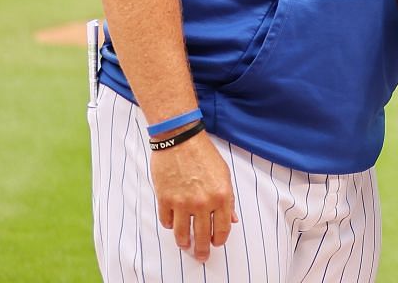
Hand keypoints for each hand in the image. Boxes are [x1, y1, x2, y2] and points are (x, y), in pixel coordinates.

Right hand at [150, 132, 236, 260]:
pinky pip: (167, 222)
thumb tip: (232, 219)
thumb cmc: (204, 155)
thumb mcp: (224, 175)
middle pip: (203, 236)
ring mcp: (183, 202)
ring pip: (182, 234)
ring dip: (184, 242)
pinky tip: (174, 224)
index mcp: (222, 195)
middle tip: (201, 256)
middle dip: (202, 249)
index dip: (220, 239)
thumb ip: (228, 199)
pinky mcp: (165, 199)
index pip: (223, 228)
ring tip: (185, 245)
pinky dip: (171, 225)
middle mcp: (203, 202)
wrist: (180, 140)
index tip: (217, 243)